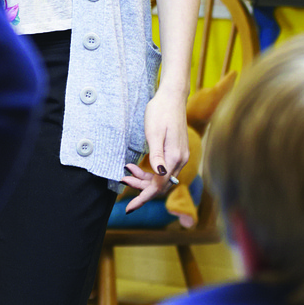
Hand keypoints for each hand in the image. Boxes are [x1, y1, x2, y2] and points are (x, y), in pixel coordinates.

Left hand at [119, 89, 191, 213]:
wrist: (172, 96)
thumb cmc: (160, 112)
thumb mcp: (154, 133)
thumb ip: (157, 155)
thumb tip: (160, 174)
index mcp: (174, 158)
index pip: (158, 186)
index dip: (143, 198)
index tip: (129, 208)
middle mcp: (180, 160)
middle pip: (160, 184)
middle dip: (140, 187)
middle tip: (122, 181)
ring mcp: (180, 156)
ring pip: (161, 177)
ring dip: (143, 179)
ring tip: (126, 172)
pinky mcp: (176, 152)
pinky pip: (163, 169)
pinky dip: (149, 171)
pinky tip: (136, 166)